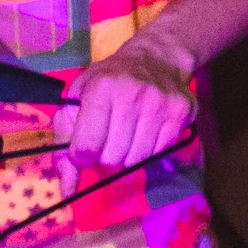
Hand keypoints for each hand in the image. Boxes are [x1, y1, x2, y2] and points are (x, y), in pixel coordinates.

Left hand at [56, 35, 198, 169]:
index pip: (87, 147)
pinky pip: (160, 152)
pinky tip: (147, 130)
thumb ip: (64, 143)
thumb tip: (67, 189)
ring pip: (137, 159)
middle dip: (106, 154)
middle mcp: (133, 95)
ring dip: (128, 153)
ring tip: (128, 133)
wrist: (156, 57)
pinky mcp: (182, 112)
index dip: (82, 155)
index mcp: (101, 89)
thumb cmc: (109, 80)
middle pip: (113, 157)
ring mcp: (161, 104)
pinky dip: (150, 149)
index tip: (85, 146)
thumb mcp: (77, 101)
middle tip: (109, 136)